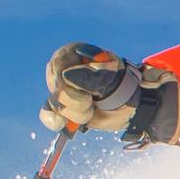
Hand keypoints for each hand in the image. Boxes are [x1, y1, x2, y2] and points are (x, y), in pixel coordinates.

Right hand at [42, 43, 179, 142]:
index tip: (90, 93)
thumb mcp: (111, 78)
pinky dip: (58, 122)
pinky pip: (48, 114)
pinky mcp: (61, 106)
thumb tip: (65, 76)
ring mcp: (61, 88)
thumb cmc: (123, 85)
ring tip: (91, 109)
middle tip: (93, 101)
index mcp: (75, 53)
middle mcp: (63, 68)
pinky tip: (70, 125)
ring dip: (75, 113)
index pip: (59, 66)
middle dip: (76, 101)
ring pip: (54, 103)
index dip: (71, 84)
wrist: (132, 107)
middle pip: (55, 88)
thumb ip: (89, 76)